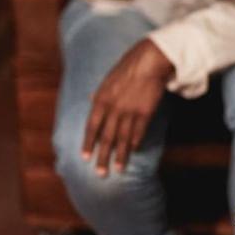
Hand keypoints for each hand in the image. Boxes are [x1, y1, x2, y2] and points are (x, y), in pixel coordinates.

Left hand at [82, 39, 172, 176]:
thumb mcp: (108, 78)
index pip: (92, 127)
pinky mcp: (145, 112)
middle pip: (106, 137)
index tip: (85, 158)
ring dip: (120, 155)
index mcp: (101, 99)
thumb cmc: (128, 66)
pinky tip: (133, 151)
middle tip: (100, 173)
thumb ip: (99, 93)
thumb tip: (90, 99)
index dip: (88, 144)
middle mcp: (113, 108)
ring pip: (123, 138)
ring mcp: (129, 112)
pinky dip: (135, 142)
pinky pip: (139, 132)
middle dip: (103, 157)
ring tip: (118, 169)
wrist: (150, 60)